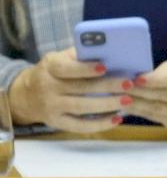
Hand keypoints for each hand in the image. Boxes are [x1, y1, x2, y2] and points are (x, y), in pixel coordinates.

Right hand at [9, 48, 129, 132]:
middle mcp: (48, 87)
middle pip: (80, 88)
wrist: (27, 95)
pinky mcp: (57, 122)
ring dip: (107, 105)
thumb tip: (110, 51)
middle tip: (129, 84)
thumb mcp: (60, 58)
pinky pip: (80, 126)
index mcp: (50, 67)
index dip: (85, 68)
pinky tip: (117, 119)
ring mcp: (52, 106)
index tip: (105, 67)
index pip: (66, 68)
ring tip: (128, 101)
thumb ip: (80, 55)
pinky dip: (100, 124)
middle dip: (107, 86)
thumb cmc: (54, 72)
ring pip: (82, 107)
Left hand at [124, 60, 166, 129]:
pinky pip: (155, 118)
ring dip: (135, 103)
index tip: (136, 79)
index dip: (155, 80)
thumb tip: (135, 77)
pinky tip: (125, 107)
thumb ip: (163, 72)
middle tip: (119, 87)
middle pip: (165, 95)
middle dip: (140, 91)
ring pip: (158, 109)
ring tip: (117, 97)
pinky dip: (138, 111)